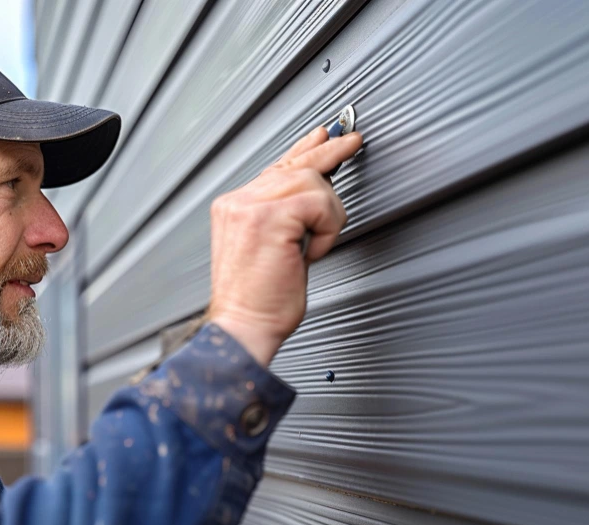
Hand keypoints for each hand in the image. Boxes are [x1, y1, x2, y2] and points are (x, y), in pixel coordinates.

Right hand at [206, 126, 361, 365]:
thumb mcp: (270, 249)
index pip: (276, 168)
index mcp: (235, 208)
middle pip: (296, 165)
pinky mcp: (269, 217)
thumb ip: (283, 217)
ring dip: (328, 216)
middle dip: (330, 151)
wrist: (243, 326)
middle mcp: (238, 202)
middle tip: (353, 140)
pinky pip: (318, 203)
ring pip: (312, 181)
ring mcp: (249, 206)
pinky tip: (310, 252)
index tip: (325, 135)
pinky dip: (326, 230)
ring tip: (315, 246)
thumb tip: (313, 194)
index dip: (305, 150)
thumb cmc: (257, 300)